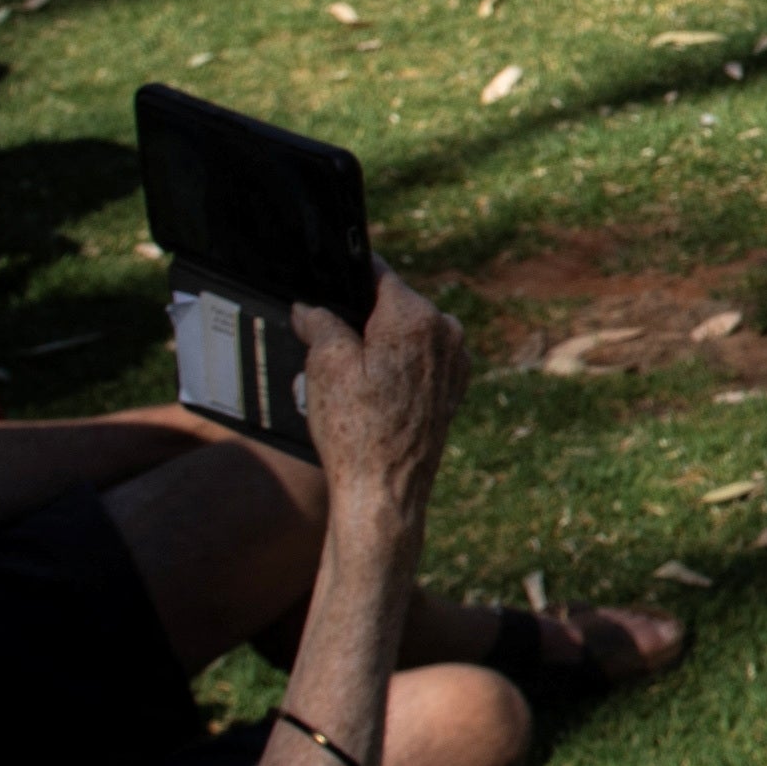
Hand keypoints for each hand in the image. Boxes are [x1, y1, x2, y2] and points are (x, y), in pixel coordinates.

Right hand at [289, 269, 470, 516]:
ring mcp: (456, 362)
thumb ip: (318, 322)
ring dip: (377, 347)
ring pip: (406, 335)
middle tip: (325, 347)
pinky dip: (394, 370)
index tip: (327, 285)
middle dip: (359, 320)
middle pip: (393, 306)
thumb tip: (310, 307)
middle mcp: (447, 332)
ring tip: (344, 380)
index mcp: (417, 316)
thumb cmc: (355, 429)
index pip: (379, 274)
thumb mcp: (324, 365)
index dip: (347, 278)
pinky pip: (419, 362)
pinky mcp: (453, 389)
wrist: (385, 491)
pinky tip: (368, 397)